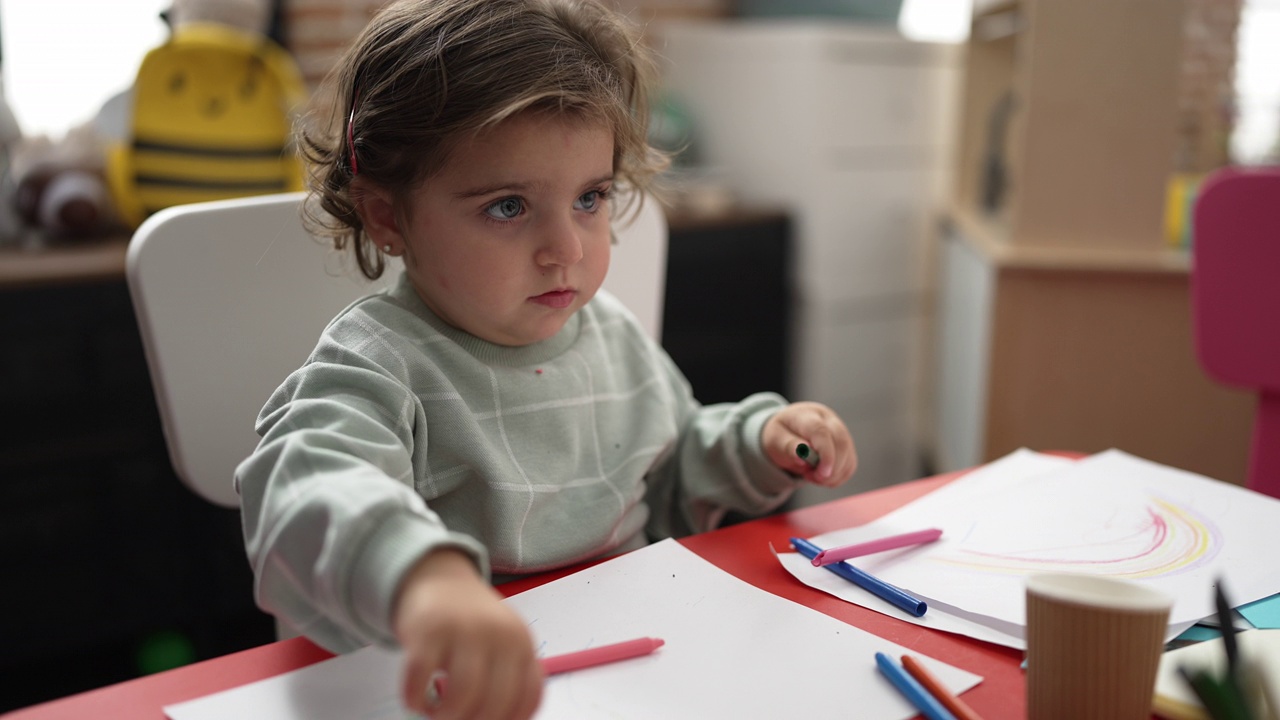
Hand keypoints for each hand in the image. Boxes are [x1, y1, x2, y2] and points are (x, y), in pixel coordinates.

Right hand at [393, 549, 541, 719]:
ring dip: (446, 716)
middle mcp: (499, 635)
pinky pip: (420, 680)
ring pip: (462, 697)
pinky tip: (416, 700)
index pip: (528, 698)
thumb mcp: (502, 643)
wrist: (438, 578)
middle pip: (495, 703)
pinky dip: (415, 700)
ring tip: (436, 714)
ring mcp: (463, 630)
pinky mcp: (427, 630)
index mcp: (522, 643)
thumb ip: (507, 679)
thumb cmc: (471, 623)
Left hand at [762, 401, 856, 487]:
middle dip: (832, 468)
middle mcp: (827, 419)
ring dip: (834, 474)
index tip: (822, 474)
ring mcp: (840, 430)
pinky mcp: (846, 444)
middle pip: (841, 442)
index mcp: (806, 415)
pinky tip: (822, 476)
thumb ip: (788, 447)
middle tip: (815, 478)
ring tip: (813, 476)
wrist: (788, 430)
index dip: (826, 454)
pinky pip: (850, 464)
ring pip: (848, 455)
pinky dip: (839, 476)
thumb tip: (802, 457)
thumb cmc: (781, 435)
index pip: (822, 431)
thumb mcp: (775, 440)